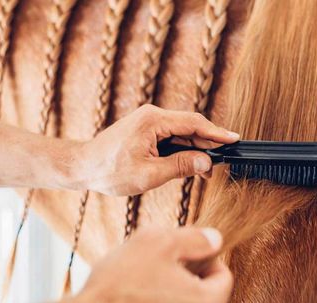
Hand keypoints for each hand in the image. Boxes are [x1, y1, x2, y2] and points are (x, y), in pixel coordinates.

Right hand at [67, 226, 232, 302]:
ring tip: (145, 284)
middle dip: (188, 276)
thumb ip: (195, 238)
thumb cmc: (120, 284)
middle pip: (207, 293)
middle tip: (160, 267)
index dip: (205, 258)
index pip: (224, 276)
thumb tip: (215, 239)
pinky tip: (138, 301)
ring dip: (172, 292)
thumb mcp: (159, 242)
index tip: (181, 255)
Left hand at [72, 104, 238, 195]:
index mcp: (153, 121)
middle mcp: (152, 116)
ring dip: (195, 149)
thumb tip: (207, 162)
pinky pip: (170, 138)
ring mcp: (148, 122)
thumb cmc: (109, 170)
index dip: (216, 133)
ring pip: (181, 133)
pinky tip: (190, 164)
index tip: (234, 140)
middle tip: (223, 162)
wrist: (83, 166)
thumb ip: (180, 166)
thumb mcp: (148, 173)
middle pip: (190, 127)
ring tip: (208, 169)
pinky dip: (182, 150)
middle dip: (207, 144)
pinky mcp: (145, 131)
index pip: (194, 124)